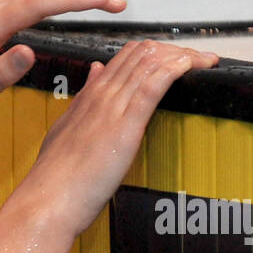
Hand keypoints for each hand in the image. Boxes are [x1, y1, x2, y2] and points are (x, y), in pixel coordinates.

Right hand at [21, 40, 218, 234]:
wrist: (46, 202)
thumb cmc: (55, 181)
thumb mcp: (65, 134)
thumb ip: (82, 105)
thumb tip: (94, 75)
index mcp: (86, 99)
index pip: (124, 58)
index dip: (154, 53)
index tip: (175, 62)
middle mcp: (100, 96)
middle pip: (142, 52)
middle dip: (175, 50)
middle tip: (199, 61)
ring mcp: (112, 107)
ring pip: (152, 60)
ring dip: (185, 55)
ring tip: (207, 62)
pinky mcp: (125, 124)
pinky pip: (155, 82)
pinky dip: (180, 67)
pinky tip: (196, 67)